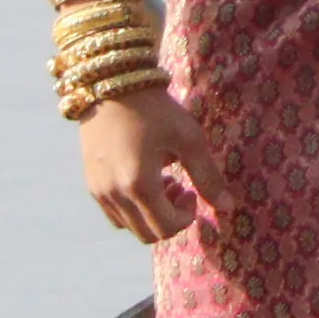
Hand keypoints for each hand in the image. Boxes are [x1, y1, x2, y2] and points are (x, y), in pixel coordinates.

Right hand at [79, 83, 208, 245]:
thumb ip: (207, 176)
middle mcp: (114, 194)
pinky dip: (132, 208)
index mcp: (139, 184)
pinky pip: (114, 213)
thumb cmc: (155, 108)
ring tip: (162, 182)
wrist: (109, 83)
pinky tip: (142, 179)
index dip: (186, 218)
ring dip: (150, 215)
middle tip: (179, 189)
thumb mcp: (188, 138)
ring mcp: (98, 190)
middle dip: (170, 219)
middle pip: (147, 234)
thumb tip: (228, 207)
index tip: (191, 192)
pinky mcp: (90, 183)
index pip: (166, 228)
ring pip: (129, 226)